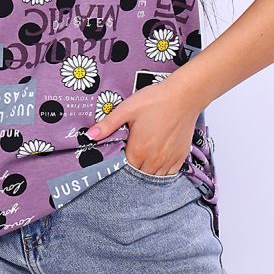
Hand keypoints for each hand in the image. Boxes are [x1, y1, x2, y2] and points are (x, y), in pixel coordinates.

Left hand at [85, 73, 199, 175]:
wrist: (184, 95)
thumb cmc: (155, 100)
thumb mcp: (127, 109)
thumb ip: (108, 124)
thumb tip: (89, 135)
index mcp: (138, 150)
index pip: (124, 169)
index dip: (119, 166)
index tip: (118, 158)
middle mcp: (154, 160)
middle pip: (138, 175)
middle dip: (132, 169)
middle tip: (130, 157)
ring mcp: (169, 160)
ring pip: (154, 178)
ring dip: (147, 172)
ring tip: (143, 160)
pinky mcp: (181, 157)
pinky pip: (169, 174)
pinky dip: (162, 172)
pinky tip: (157, 162)